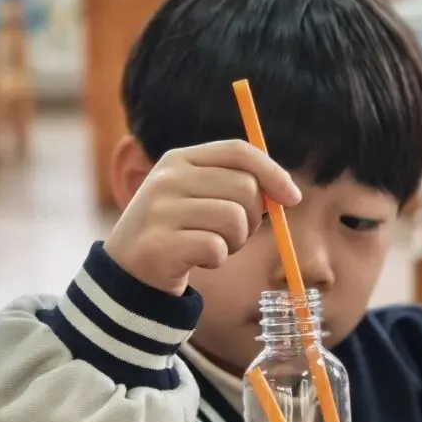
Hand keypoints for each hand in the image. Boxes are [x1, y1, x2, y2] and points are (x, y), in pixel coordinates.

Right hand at [104, 141, 301, 295]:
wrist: (128, 270)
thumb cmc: (177, 230)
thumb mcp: (198, 195)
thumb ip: (235, 185)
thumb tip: (286, 191)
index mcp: (179, 159)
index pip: (238, 151)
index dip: (272, 172)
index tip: (293, 197)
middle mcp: (167, 178)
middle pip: (244, 187)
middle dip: (252, 216)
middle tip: (233, 233)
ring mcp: (161, 210)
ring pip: (234, 219)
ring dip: (234, 241)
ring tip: (212, 246)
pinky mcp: (161, 244)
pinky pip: (217, 248)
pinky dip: (217, 259)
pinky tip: (197, 260)